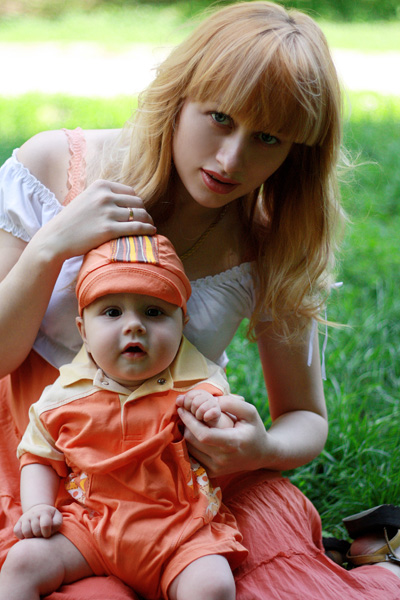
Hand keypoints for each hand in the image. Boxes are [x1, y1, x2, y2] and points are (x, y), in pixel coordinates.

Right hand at [13, 504, 62, 539]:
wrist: (39, 509)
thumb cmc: (50, 517)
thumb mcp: (57, 518)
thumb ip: (57, 524)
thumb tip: (50, 529)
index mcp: (45, 512)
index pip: (45, 525)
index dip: (47, 533)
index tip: (47, 534)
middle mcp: (34, 514)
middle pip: (35, 531)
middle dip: (40, 536)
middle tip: (41, 534)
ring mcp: (25, 517)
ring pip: (26, 532)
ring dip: (31, 537)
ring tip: (35, 535)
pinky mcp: (18, 522)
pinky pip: (17, 532)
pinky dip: (21, 536)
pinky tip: (28, 535)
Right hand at [40, 179, 155, 260]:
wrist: (56, 238)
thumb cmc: (71, 221)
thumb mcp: (86, 199)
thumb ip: (103, 196)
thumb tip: (125, 199)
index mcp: (100, 186)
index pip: (130, 192)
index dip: (137, 203)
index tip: (138, 212)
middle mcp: (105, 196)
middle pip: (137, 202)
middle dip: (144, 212)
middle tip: (146, 221)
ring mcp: (107, 212)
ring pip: (140, 214)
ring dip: (148, 221)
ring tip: (150, 227)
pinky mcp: (109, 229)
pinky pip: (137, 227)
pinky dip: (147, 229)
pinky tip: (152, 232)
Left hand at [177, 395, 268, 476]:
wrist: (260, 455)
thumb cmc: (254, 430)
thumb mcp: (250, 412)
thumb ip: (231, 403)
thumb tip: (211, 401)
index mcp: (233, 443)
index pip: (204, 435)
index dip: (189, 421)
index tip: (182, 409)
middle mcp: (223, 459)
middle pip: (193, 441)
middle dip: (186, 424)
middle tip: (185, 412)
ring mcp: (217, 468)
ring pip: (189, 449)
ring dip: (186, 434)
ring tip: (190, 422)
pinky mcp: (212, 473)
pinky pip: (192, 458)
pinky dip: (190, 445)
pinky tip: (194, 435)